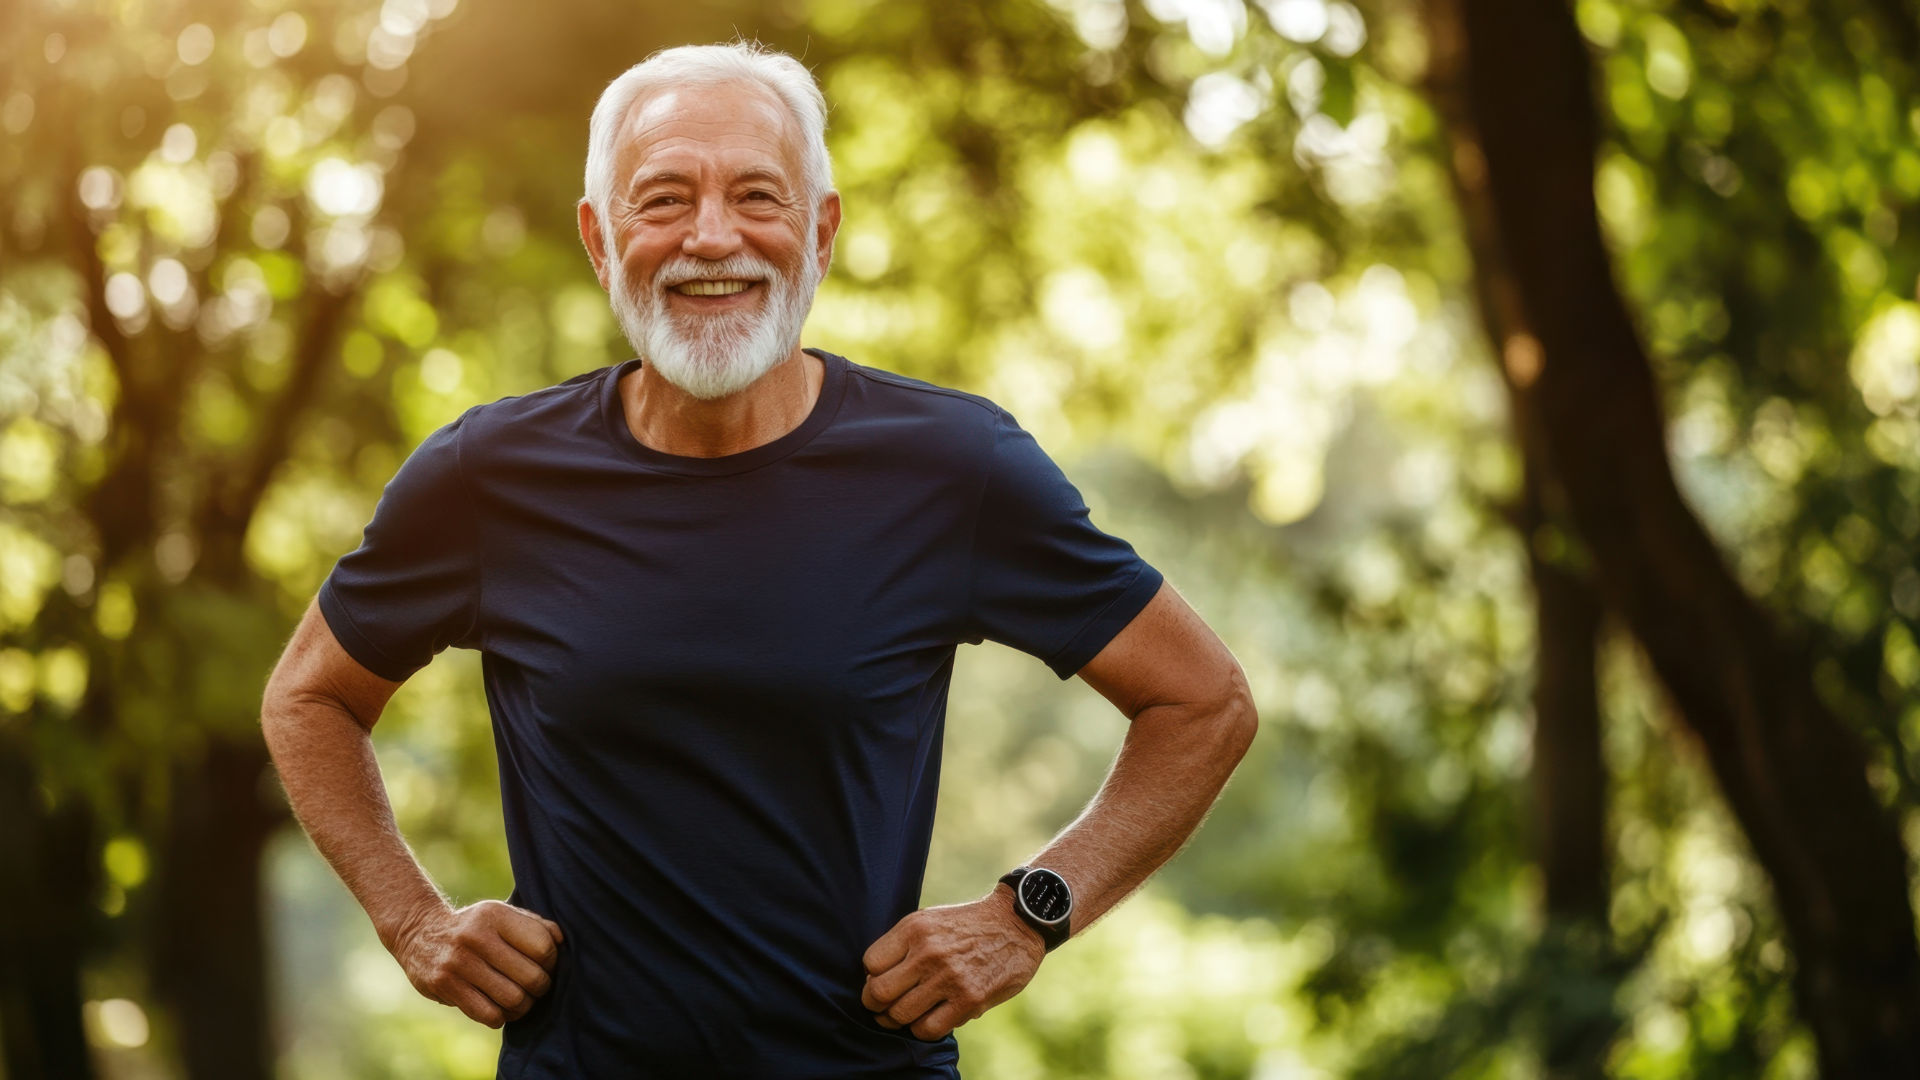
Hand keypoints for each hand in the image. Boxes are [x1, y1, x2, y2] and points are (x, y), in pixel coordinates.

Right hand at [390, 899, 564, 1027]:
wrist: (419, 932)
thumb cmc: (475, 926)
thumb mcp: (502, 914)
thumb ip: (534, 925)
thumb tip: (562, 941)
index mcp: (496, 915)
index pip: (543, 947)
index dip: (552, 962)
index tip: (546, 966)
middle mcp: (476, 936)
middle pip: (531, 977)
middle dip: (540, 988)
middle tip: (536, 988)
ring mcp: (458, 961)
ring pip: (512, 999)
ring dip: (523, 1006)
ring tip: (521, 1001)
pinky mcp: (444, 984)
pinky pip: (488, 1014)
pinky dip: (501, 1017)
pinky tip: (500, 1009)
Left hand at [860, 886, 1044, 1039]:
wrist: (1016, 923)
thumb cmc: (968, 925)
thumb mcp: (931, 920)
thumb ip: (903, 945)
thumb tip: (874, 980)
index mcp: (915, 928)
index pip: (870, 964)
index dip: (871, 977)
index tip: (882, 980)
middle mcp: (928, 952)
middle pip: (878, 993)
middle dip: (876, 1005)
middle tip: (884, 1006)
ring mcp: (949, 978)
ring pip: (900, 1015)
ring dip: (898, 1020)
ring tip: (905, 1014)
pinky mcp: (969, 1000)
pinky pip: (928, 1029)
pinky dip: (923, 1029)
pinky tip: (930, 1018)